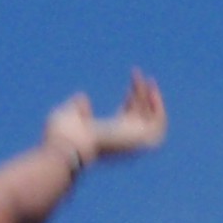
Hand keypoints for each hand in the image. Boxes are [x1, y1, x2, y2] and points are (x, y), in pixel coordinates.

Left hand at [44, 70, 166, 168]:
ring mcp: (131, 143)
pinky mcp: (138, 140)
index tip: (129, 87)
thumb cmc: (62, 136)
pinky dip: (159, 108)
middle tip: (138, 76)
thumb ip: (78, 108)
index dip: (132, 103)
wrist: (66, 146)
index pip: (128, 120)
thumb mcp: (69, 115)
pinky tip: (152, 91)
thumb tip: (82, 97)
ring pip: (152, 120)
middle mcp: (123, 142)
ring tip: (148, 80)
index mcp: (108, 138)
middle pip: (141, 118)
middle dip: (142, 97)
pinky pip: (158, 124)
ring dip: (154, 100)